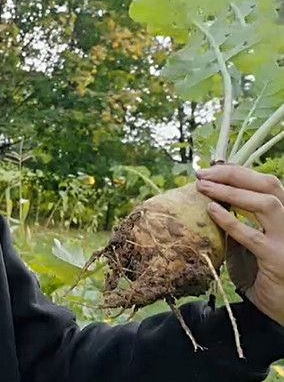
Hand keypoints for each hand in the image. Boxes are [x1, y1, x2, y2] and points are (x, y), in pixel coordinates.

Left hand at [195, 164, 283, 326]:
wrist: (280, 309)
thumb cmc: (261, 273)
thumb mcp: (249, 241)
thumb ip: (239, 220)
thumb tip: (209, 196)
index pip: (267, 182)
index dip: (239, 172)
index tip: (210, 169)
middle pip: (270, 185)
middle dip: (233, 175)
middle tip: (202, 174)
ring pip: (266, 203)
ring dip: (231, 192)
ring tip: (203, 188)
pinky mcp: (278, 259)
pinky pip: (252, 236)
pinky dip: (230, 221)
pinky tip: (211, 211)